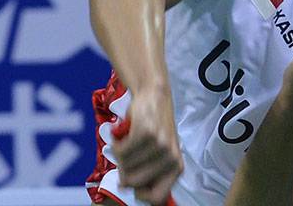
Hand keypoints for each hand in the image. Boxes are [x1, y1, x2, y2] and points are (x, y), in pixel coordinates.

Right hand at [111, 86, 182, 203]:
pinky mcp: (146, 133)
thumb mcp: (158, 154)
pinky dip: (116, 144)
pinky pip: (120, 151)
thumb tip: (124, 187)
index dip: (138, 193)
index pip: (156, 198)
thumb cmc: (154, 127)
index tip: (130, 181)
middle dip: (124, 170)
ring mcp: (159, 146)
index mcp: (176, 168)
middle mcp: (171, 159)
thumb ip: (147, 174)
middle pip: (135, 183)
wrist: (154, 96)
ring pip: (125, 166)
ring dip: (119, 154)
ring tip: (126, 141)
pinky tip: (122, 135)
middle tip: (127, 154)